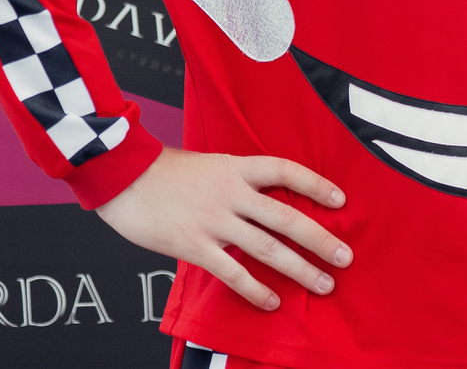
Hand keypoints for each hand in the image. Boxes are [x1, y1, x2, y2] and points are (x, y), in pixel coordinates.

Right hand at [94, 148, 350, 311]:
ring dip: (299, 268)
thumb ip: (235, 180)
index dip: (316, 184)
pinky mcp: (194, 245)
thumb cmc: (163, 171)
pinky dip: (255, 288)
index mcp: (236, 167)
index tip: (341, 200)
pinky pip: (232, 272)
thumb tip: (261, 198)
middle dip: (320, 239)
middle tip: (345, 256)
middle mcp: (231, 193)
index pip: (286, 171)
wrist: (121, 176)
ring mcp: (214, 220)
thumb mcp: (208, 164)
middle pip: (286, 217)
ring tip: (323, 283)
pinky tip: (273, 301)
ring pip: (267, 248)